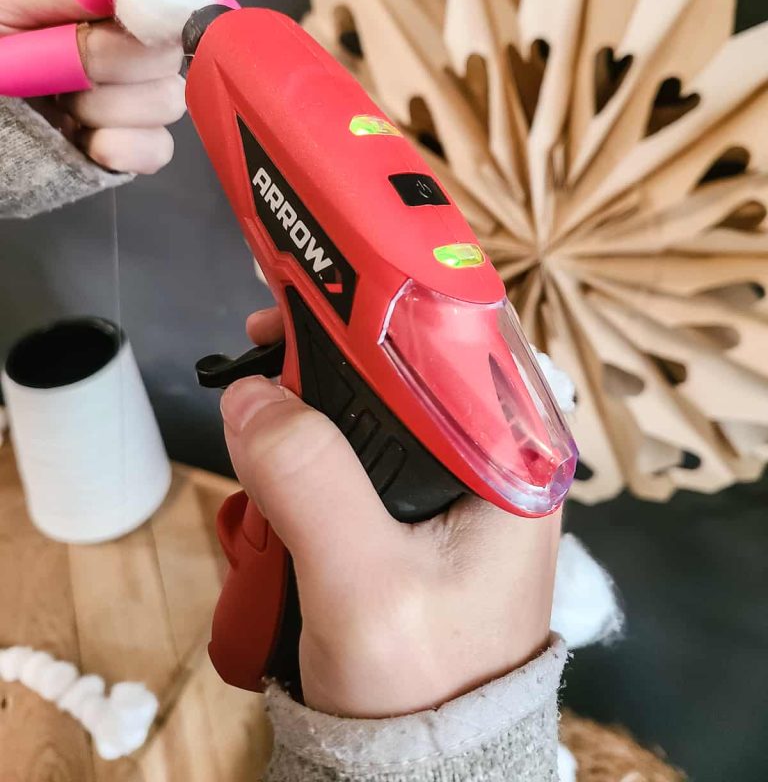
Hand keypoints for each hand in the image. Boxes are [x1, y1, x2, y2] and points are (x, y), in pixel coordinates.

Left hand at [0, 0, 183, 172]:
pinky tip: (87, 140)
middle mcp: (132, 40)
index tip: (118, 27)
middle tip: (61, 69)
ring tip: (61, 104)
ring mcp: (132, 94)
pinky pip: (157, 149)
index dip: (160, 12)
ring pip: (167, 103)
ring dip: (109, 110)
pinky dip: (125, 149)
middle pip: (172, 55)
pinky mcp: (126, 141)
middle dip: (115, 67)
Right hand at [220, 308, 560, 718]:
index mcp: (513, 461)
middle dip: (335, 347)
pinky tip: (277, 460)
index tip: (315, 284)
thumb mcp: (363, 588)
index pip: (468, 336)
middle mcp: (492, 458)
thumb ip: (312, 482)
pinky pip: (360, 448)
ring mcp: (452, 483)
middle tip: (263, 340)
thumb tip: (252, 395)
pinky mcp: (416, 510)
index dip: (391, 297)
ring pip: (379, 401)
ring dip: (315, 398)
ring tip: (260, 409)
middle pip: (415, 359)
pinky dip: (313, 444)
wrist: (416, 770)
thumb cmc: (418, 686)